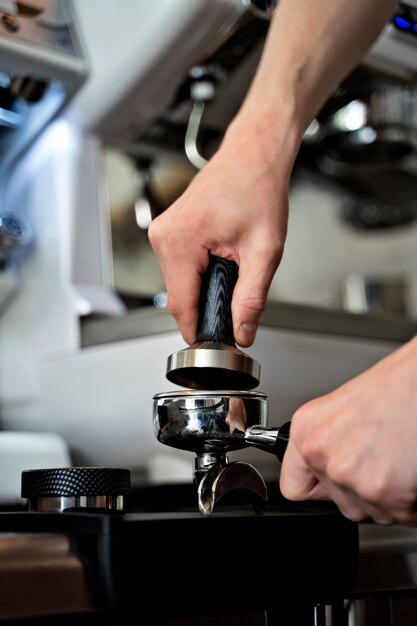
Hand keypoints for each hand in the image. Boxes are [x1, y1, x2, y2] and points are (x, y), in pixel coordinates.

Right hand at [148, 122, 291, 346]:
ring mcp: (163, 233)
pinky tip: (222, 261)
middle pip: (179, 297)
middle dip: (206, 308)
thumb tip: (242, 332)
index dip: (198, 331)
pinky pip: (180, 268)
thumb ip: (252, 297)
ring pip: (179, 284)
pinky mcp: (169, 231)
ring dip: (204, 289)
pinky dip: (200, 275)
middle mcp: (163, 237)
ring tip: (234, 271)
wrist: (253, 155)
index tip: (215, 347)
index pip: (181, 307)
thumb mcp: (265, 250)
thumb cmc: (258, 188)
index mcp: (180, 242)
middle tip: (238, 303)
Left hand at [279, 336, 416, 525]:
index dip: (319, 490)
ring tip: (398, 458)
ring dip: (391, 496)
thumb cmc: (395, 387)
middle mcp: (322, 454)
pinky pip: (402, 514)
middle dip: (365, 490)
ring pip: (373, 511)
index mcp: (307, 430)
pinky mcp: (383, 492)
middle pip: (341, 503)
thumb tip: (329, 471)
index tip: (331, 487)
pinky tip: (411, 470)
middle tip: (384, 459)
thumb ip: (330, 443)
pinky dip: (413, 502)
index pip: (295, 488)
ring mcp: (350, 476)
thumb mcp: (344, 409)